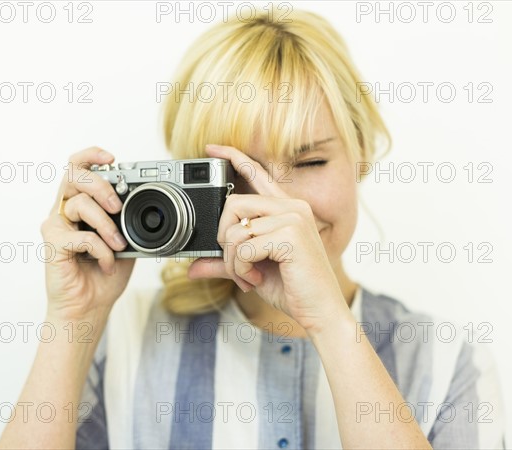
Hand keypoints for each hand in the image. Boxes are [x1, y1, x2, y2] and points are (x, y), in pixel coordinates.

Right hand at [40, 147, 134, 322]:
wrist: (90, 307)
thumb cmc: (104, 275)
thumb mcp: (126, 241)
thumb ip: (128, 220)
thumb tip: (144, 201)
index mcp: (80, 204)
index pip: (78, 167)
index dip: (92, 156)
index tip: (113, 158)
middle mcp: (64, 210)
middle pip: (73, 174)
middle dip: (101, 185)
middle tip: (117, 206)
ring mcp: (56, 226)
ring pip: (79, 204)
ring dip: (107, 225)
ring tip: (119, 244)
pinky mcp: (52, 244)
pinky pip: (81, 236)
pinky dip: (102, 250)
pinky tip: (107, 263)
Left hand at [188, 144, 346, 331]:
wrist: (320, 312)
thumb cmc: (292, 288)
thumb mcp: (251, 270)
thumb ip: (224, 262)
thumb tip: (191, 266)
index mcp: (286, 209)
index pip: (257, 174)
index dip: (234, 158)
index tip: (212, 148)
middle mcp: (292, 208)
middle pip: (233, 204)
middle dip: (224, 238)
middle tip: (236, 263)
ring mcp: (293, 219)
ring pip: (236, 230)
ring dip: (233, 261)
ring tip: (248, 276)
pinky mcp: (290, 236)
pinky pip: (244, 248)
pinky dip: (240, 269)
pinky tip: (255, 280)